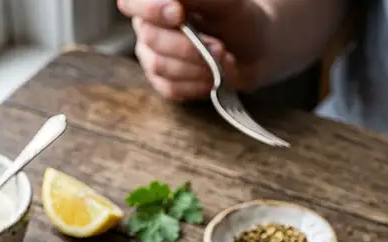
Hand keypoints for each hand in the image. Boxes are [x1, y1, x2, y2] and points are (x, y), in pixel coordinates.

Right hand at [118, 0, 268, 99]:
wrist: (254, 52)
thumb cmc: (240, 20)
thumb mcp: (226, 2)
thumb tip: (175, 0)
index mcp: (159, 0)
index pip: (132, 1)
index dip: (150, 8)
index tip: (178, 14)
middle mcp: (149, 25)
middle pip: (150, 37)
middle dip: (188, 46)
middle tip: (219, 47)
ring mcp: (153, 55)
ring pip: (159, 65)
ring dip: (196, 67)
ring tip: (222, 60)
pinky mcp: (162, 82)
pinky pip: (170, 88)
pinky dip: (197, 84)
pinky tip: (213, 77)